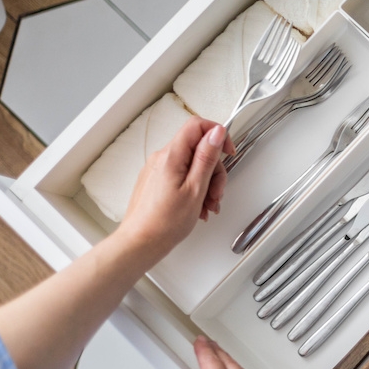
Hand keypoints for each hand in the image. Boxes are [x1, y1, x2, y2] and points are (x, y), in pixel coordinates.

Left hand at [118, 117, 234, 259]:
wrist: (141, 242)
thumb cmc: (165, 222)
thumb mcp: (195, 188)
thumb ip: (207, 157)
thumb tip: (216, 132)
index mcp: (171, 156)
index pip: (197, 126)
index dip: (217, 134)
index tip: (228, 152)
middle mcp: (162, 158)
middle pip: (198, 149)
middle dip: (214, 170)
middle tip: (216, 193)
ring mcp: (158, 169)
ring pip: (193, 165)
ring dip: (207, 184)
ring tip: (208, 205)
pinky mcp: (157, 180)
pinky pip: (183, 176)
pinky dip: (195, 189)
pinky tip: (199, 207)